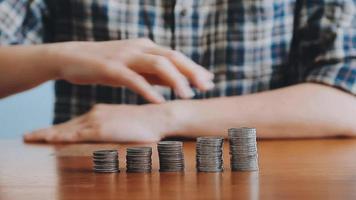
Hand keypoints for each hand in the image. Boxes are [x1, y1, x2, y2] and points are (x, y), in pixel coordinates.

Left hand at [23, 104, 173, 142]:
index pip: (76, 122)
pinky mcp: (99, 128)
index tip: (46, 133)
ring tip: (31, 138)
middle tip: (30, 136)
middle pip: (66, 125)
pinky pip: (73, 134)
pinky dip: (57, 136)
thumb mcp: (129, 120)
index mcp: (101, 111)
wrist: (158, 116)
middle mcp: (95, 113)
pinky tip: (45, 138)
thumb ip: (118, 123)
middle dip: (47, 132)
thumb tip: (116, 131)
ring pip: (65, 129)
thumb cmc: (148, 121)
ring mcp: (95, 120)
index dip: (60, 128)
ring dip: (47, 134)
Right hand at [47, 38, 213, 102]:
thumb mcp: (133, 67)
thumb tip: (176, 82)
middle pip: (172, 57)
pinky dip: (148, 90)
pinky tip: (159, 101)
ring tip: (187, 95)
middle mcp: (139, 48)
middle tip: (207, 87)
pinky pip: (134, 79)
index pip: (176, 56)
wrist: (71, 57)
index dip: (194, 68)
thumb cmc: (105, 64)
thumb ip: (153, 73)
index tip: (209, 80)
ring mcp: (125, 56)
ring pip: (158, 65)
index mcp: (145, 47)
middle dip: (192, 72)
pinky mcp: (111, 68)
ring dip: (175, 80)